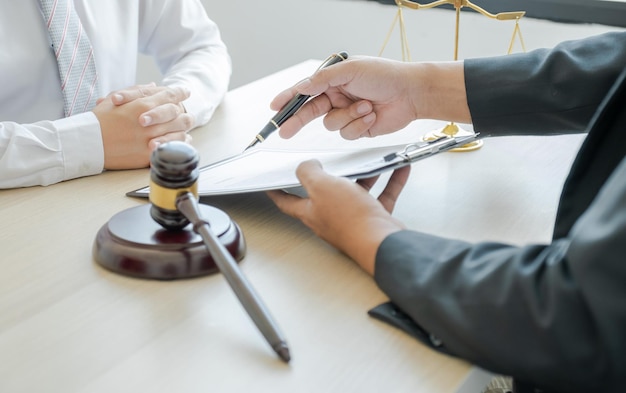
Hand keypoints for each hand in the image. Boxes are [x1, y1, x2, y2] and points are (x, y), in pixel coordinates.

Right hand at [93, 84, 193, 169]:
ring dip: (184, 128)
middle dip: (184, 111)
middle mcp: (149, 121)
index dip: (180, 92)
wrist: (88, 143)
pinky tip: (181, 141)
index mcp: (142, 105)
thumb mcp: (116, 98)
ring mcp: (150, 138)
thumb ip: (138, 91)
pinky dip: (178, 143)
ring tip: (187, 127)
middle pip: (178, 113)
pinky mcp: (148, 154)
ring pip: (178, 131)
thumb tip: (155, 86)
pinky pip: (171, 148)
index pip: (168, 96)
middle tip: (187, 111)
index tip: (185, 92)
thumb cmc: (100, 120)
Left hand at [267, 160, 409, 274]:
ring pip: (357, 192)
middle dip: (331, 176)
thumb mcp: (322, 187)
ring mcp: (354, 219)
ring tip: (371, 161)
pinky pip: (382, 196)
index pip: (287, 202)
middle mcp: (331, 217)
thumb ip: (309, 173)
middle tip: (331, 163)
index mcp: (312, 211)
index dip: (277, 193)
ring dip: (365, 175)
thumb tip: (306, 165)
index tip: (270, 186)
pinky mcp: (375, 219)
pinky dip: (390, 182)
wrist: (381, 242)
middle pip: (327, 194)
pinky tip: (398, 169)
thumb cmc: (351, 220)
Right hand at [270, 57, 469, 139]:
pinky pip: (347, 133)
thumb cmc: (384, 75)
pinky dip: (359, 125)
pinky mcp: (358, 129)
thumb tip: (302, 87)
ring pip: (331, 125)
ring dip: (348, 116)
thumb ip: (322, 79)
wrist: (410, 93)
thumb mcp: (350, 70)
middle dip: (298, 122)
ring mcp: (347, 114)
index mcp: (334, 80)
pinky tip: (372, 116)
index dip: (289, 99)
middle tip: (285, 131)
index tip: (275, 108)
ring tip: (366, 106)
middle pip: (310, 113)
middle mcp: (338, 97)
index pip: (305, 91)